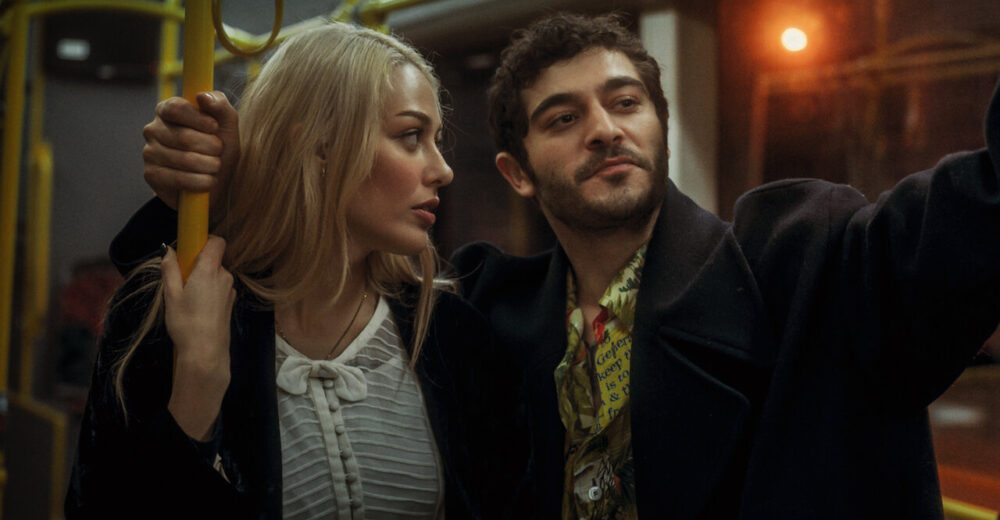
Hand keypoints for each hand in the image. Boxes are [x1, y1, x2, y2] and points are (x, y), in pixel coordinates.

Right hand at [142, 91, 239, 210]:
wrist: (217, 183)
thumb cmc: (220, 149)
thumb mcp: (227, 125)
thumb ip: (219, 105)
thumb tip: (202, 96)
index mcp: (167, 110)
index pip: (176, 108)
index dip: (199, 119)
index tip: (215, 128)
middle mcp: (153, 129)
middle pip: (184, 136)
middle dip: (211, 147)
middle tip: (219, 151)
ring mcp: (149, 152)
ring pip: (184, 159)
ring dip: (209, 165)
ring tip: (215, 166)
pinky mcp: (151, 175)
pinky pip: (179, 179)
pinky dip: (201, 182)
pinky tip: (208, 181)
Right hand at [162, 235, 235, 439]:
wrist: (206, 352)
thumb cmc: (186, 323)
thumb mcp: (171, 295)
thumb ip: (171, 270)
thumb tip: (170, 252)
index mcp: (210, 270)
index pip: (217, 241)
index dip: (205, 239)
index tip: (190, 248)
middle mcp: (224, 277)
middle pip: (214, 259)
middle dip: (197, 263)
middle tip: (180, 280)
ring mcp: (230, 290)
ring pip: (216, 274)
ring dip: (202, 279)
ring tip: (186, 298)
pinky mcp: (230, 302)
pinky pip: (218, 287)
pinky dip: (208, 291)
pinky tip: (196, 308)